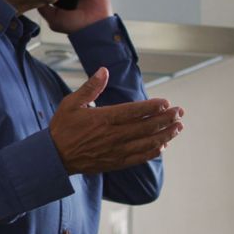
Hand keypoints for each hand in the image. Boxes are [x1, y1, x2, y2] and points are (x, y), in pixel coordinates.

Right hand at [50, 67, 184, 174]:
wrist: (53, 157)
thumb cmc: (62, 128)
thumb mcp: (71, 103)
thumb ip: (90, 87)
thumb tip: (104, 71)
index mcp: (102, 119)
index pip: (133, 112)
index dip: (152, 107)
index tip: (166, 102)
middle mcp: (112, 136)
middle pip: (145, 127)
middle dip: (165, 119)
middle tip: (180, 112)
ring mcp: (114, 151)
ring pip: (145, 143)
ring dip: (164, 135)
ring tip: (178, 127)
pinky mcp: (114, 163)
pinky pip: (138, 158)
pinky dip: (152, 152)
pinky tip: (163, 146)